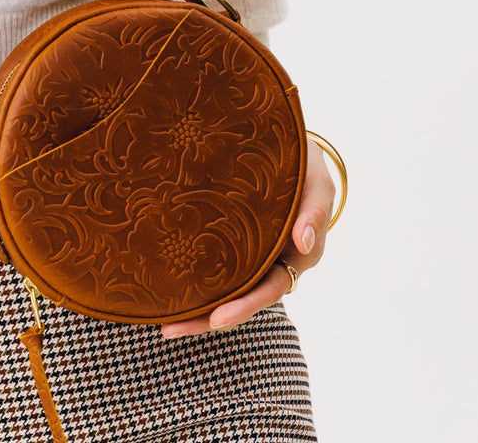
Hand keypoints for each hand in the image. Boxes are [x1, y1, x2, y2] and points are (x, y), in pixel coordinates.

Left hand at [159, 137, 336, 337]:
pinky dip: (193, 284)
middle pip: (240, 300)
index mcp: (297, 256)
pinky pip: (213, 269)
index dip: (244, 306)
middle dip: (207, 318)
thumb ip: (314, 210)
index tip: (217, 319)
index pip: (269, 290)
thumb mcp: (316, 181)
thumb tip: (303, 244)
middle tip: (171, 329)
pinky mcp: (230, 244)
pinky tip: (163, 293)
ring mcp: (250, 256)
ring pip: (224, 291)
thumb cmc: (303, 165)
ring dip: (196, 310)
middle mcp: (272, 264)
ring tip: (161, 324)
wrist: (284, 148)